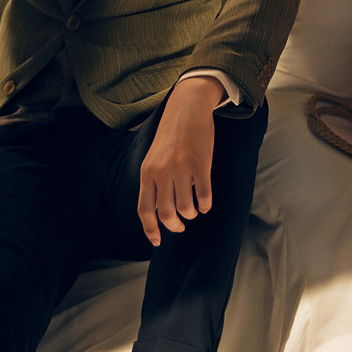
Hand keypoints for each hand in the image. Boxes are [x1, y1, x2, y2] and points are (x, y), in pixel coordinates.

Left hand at [137, 77, 224, 245]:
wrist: (187, 109)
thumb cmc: (172, 136)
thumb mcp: (154, 158)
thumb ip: (153, 182)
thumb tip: (156, 210)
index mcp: (148, 172)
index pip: (145, 209)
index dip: (150, 229)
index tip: (157, 242)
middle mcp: (162, 172)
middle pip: (166, 213)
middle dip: (175, 225)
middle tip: (181, 226)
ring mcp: (181, 168)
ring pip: (186, 208)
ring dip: (192, 214)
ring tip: (195, 210)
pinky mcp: (200, 165)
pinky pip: (203, 196)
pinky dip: (205, 206)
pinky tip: (206, 204)